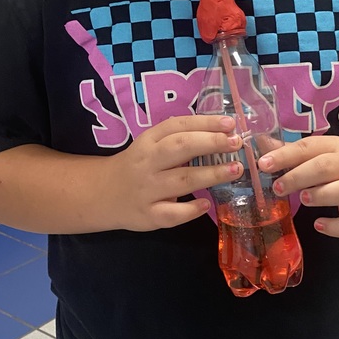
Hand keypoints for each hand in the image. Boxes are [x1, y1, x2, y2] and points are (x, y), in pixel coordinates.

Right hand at [110, 115, 241, 230]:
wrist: (103, 194)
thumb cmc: (138, 166)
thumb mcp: (151, 146)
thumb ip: (179, 140)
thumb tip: (223, 133)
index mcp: (149, 141)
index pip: (178, 126)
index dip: (205, 123)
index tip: (230, 124)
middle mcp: (147, 162)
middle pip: (180, 148)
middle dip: (210, 143)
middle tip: (235, 143)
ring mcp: (147, 190)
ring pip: (182, 180)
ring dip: (211, 174)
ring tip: (235, 169)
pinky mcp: (148, 215)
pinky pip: (172, 213)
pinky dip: (190, 210)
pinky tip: (206, 204)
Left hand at [259, 136, 338, 237]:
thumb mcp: (319, 154)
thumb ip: (291, 152)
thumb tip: (261, 144)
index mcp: (335, 147)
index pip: (308, 147)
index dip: (284, 155)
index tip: (263, 165)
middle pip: (327, 167)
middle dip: (299, 176)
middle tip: (279, 187)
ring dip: (324, 195)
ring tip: (304, 199)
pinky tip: (320, 225)